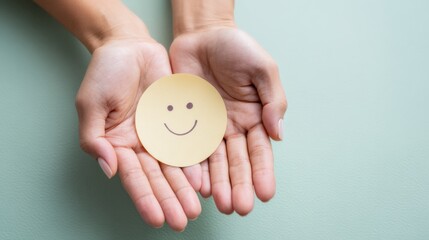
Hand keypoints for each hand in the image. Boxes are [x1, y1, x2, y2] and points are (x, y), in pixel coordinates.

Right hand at [76, 38, 200, 230]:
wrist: (130, 46)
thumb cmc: (105, 73)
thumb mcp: (91, 104)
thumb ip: (95, 138)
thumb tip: (109, 169)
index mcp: (119, 145)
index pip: (133, 178)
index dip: (145, 198)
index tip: (157, 219)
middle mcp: (142, 145)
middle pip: (158, 178)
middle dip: (169, 200)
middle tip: (182, 220)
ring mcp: (162, 134)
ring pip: (175, 167)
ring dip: (185, 189)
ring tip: (195, 208)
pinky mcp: (178, 121)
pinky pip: (189, 144)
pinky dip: (196, 162)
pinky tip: (203, 179)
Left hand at [170, 27, 286, 214]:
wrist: (202, 35)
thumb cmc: (237, 47)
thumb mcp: (263, 68)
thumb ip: (274, 100)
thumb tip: (279, 133)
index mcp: (254, 117)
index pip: (259, 151)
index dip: (263, 172)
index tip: (265, 193)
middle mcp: (231, 128)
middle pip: (236, 162)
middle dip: (239, 185)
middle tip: (239, 207)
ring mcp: (208, 128)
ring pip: (213, 161)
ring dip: (217, 183)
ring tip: (220, 202)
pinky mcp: (186, 123)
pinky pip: (188, 148)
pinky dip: (193, 167)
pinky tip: (197, 184)